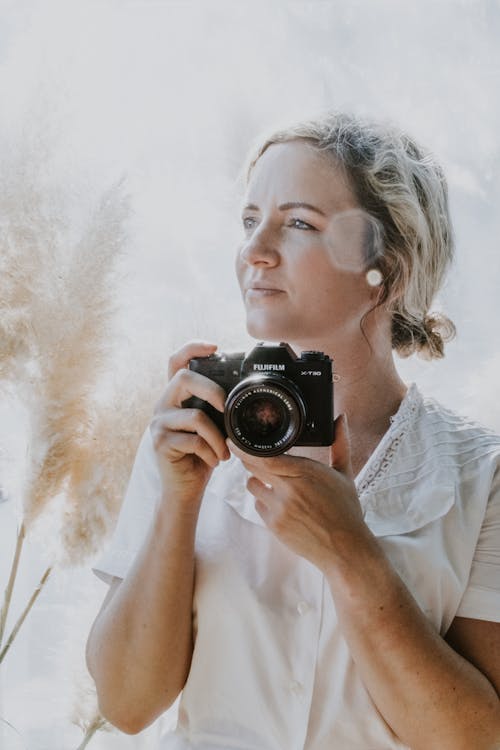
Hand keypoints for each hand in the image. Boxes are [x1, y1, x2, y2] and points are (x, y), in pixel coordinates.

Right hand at [150, 341, 229, 509]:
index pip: (176, 361)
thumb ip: (216, 407)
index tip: (214, 346)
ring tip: (224, 452)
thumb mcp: (212, 426)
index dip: (192, 348)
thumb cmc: (201, 455)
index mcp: (176, 396)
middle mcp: (163, 405)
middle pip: (183, 378)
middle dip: (213, 390)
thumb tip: (242, 391)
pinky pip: (194, 440)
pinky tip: (214, 461)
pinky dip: (212, 452)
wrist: (185, 489)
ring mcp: (159, 424)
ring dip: (218, 437)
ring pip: (196, 416)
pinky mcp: (160, 443)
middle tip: (227, 408)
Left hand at [227, 414, 367, 571]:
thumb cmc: (346, 510)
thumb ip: (340, 444)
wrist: (345, 549)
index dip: (248, 448)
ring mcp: (280, 508)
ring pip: (252, 485)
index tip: (237, 439)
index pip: (267, 456)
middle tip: (244, 453)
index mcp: (306, 471)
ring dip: (257, 481)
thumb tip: (340, 418)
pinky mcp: (274, 526)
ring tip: (270, 482)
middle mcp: (290, 488)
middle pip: (253, 467)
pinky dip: (264, 502)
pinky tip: (278, 503)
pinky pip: (258, 506)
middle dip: (248, 459)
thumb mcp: (345, 474)